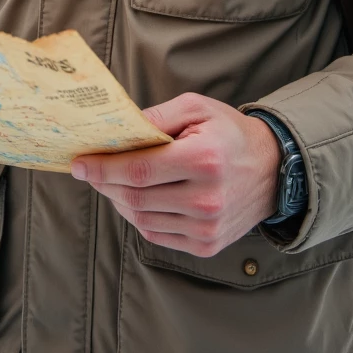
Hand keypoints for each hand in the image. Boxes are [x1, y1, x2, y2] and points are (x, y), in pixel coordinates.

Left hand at [70, 92, 281, 257]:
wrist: (273, 170)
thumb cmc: (229, 133)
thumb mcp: (197, 108)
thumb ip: (158, 115)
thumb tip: (120, 129)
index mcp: (203, 161)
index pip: (138, 170)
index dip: (103, 168)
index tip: (78, 163)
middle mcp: (205, 200)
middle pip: (135, 197)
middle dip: (104, 183)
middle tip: (88, 170)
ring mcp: (207, 227)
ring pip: (142, 219)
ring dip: (119, 200)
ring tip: (111, 182)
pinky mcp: (207, 245)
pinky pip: (157, 235)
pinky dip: (140, 217)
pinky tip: (137, 198)